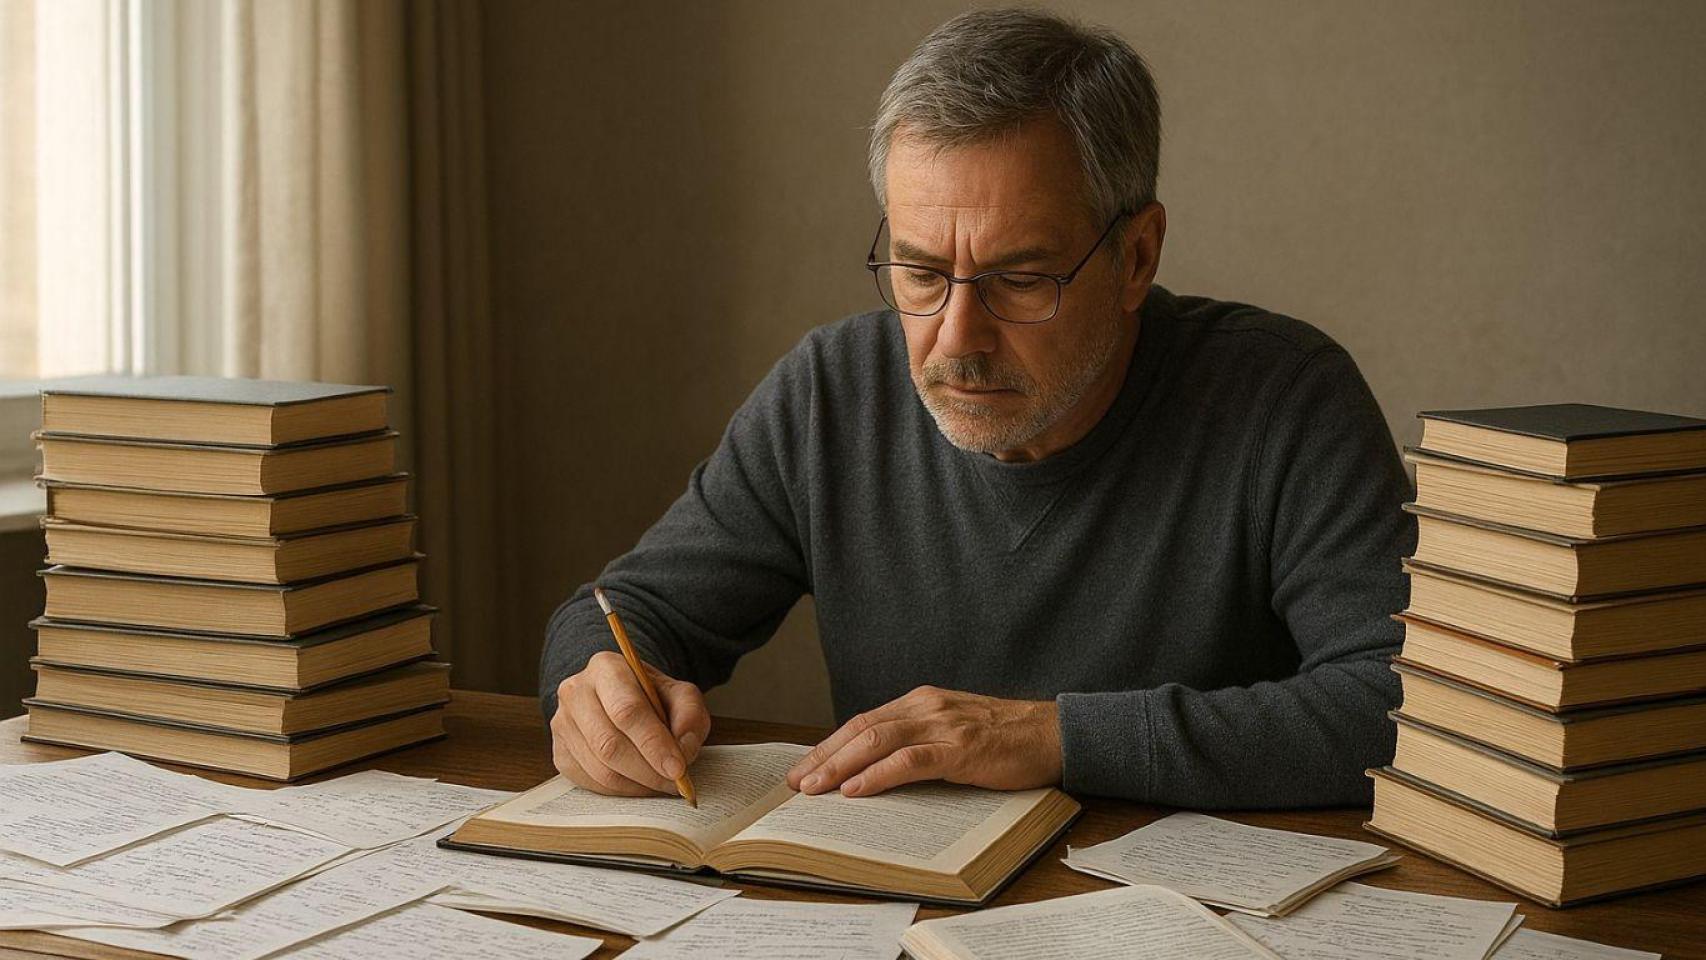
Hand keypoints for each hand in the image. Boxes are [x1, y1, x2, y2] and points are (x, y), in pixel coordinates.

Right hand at [550, 651, 711, 796]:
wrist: (623, 699)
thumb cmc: (653, 697)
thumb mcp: (681, 695)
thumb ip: (689, 716)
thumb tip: (683, 751)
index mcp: (606, 668)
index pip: (626, 710)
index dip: (653, 743)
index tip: (678, 768)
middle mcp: (575, 692)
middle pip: (608, 743)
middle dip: (647, 771)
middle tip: (674, 782)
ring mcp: (562, 724)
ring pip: (599, 768)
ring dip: (637, 785)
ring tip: (662, 783)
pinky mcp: (560, 752)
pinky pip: (590, 783)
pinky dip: (621, 791)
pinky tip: (640, 783)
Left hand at [785, 686, 1061, 797]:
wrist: (1052, 734)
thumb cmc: (1004, 738)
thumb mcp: (953, 731)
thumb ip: (918, 742)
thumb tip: (876, 769)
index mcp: (921, 702)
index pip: (863, 722)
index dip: (829, 745)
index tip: (803, 767)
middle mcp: (926, 707)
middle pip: (861, 729)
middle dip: (824, 756)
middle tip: (796, 782)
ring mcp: (943, 726)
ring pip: (878, 741)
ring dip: (841, 766)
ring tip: (815, 788)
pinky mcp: (961, 748)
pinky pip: (910, 760)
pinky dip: (878, 774)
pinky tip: (856, 790)